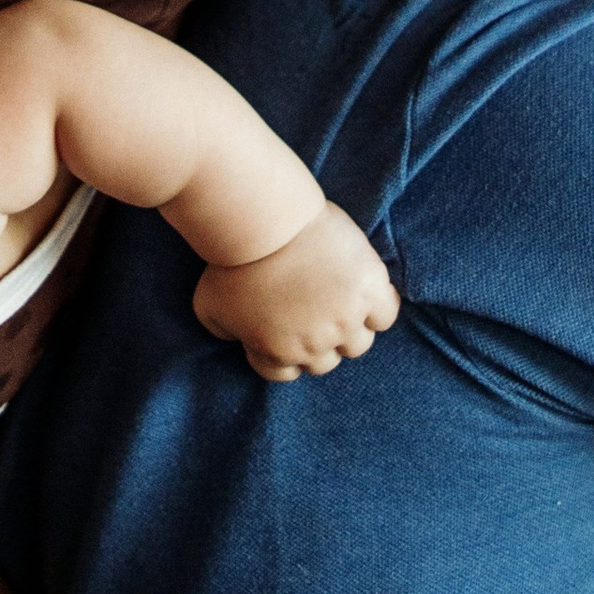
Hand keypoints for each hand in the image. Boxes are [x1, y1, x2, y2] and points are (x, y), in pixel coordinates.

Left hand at [193, 201, 399, 378]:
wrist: (263, 221)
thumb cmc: (231, 259)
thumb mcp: (208, 305)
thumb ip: (223, 332)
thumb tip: (239, 338)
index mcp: (277, 353)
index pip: (287, 373)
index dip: (283, 350)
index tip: (282, 327)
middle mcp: (315, 345)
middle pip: (325, 362)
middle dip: (316, 341)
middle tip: (310, 308)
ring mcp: (345, 319)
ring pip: (358, 344)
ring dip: (348, 327)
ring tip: (337, 299)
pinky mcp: (369, 290)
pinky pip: (385, 315)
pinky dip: (377, 307)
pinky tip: (361, 289)